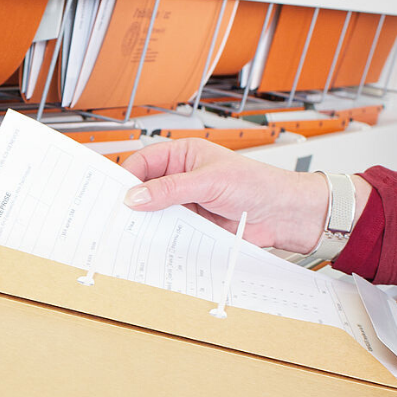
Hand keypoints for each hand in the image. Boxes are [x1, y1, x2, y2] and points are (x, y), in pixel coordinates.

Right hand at [122, 139, 370, 254]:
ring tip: (129, 231)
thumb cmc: (257, 185)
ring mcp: (184, 202)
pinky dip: (157, 235)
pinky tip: (149, 241)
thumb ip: (170, 189)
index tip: (114, 195)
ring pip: (153, 210)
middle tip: (116, 215)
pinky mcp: (190, 223)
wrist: (282, 215)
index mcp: (183, 155)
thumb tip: (135, 196)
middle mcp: (180, 177)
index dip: (128, 177)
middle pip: (144, 188)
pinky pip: (166, 229)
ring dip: (144, 221)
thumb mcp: (209, 181)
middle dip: (132, 201)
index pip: (144, 162)